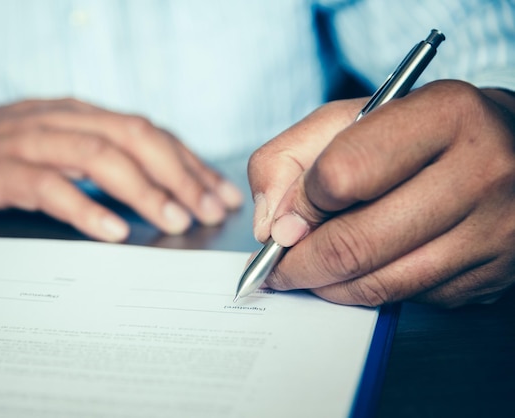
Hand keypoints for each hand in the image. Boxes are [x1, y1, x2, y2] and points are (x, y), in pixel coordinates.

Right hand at [0, 99, 242, 240]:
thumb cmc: (0, 151)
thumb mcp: (59, 147)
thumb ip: (104, 161)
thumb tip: (160, 191)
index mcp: (83, 116)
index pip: (151, 133)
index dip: (190, 163)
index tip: (220, 194)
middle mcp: (64, 121)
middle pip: (135, 138)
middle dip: (179, 174)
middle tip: (208, 210)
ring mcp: (31, 142)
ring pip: (99, 157)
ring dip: (143, 190)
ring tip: (173, 220)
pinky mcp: (0, 170)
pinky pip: (50, 187)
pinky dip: (86, 207)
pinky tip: (113, 231)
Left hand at [248, 80, 514, 307]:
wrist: (507, 151)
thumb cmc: (417, 131)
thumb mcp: (347, 119)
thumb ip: (289, 159)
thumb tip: (272, 226)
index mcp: (443, 114)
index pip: (340, 175)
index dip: (298, 205)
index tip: (283, 219)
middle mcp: (481, 172)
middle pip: (356, 242)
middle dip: (298, 265)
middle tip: (276, 267)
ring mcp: (494, 230)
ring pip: (379, 283)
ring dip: (327, 286)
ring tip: (307, 272)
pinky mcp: (494, 275)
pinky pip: (408, 298)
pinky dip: (368, 291)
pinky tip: (359, 271)